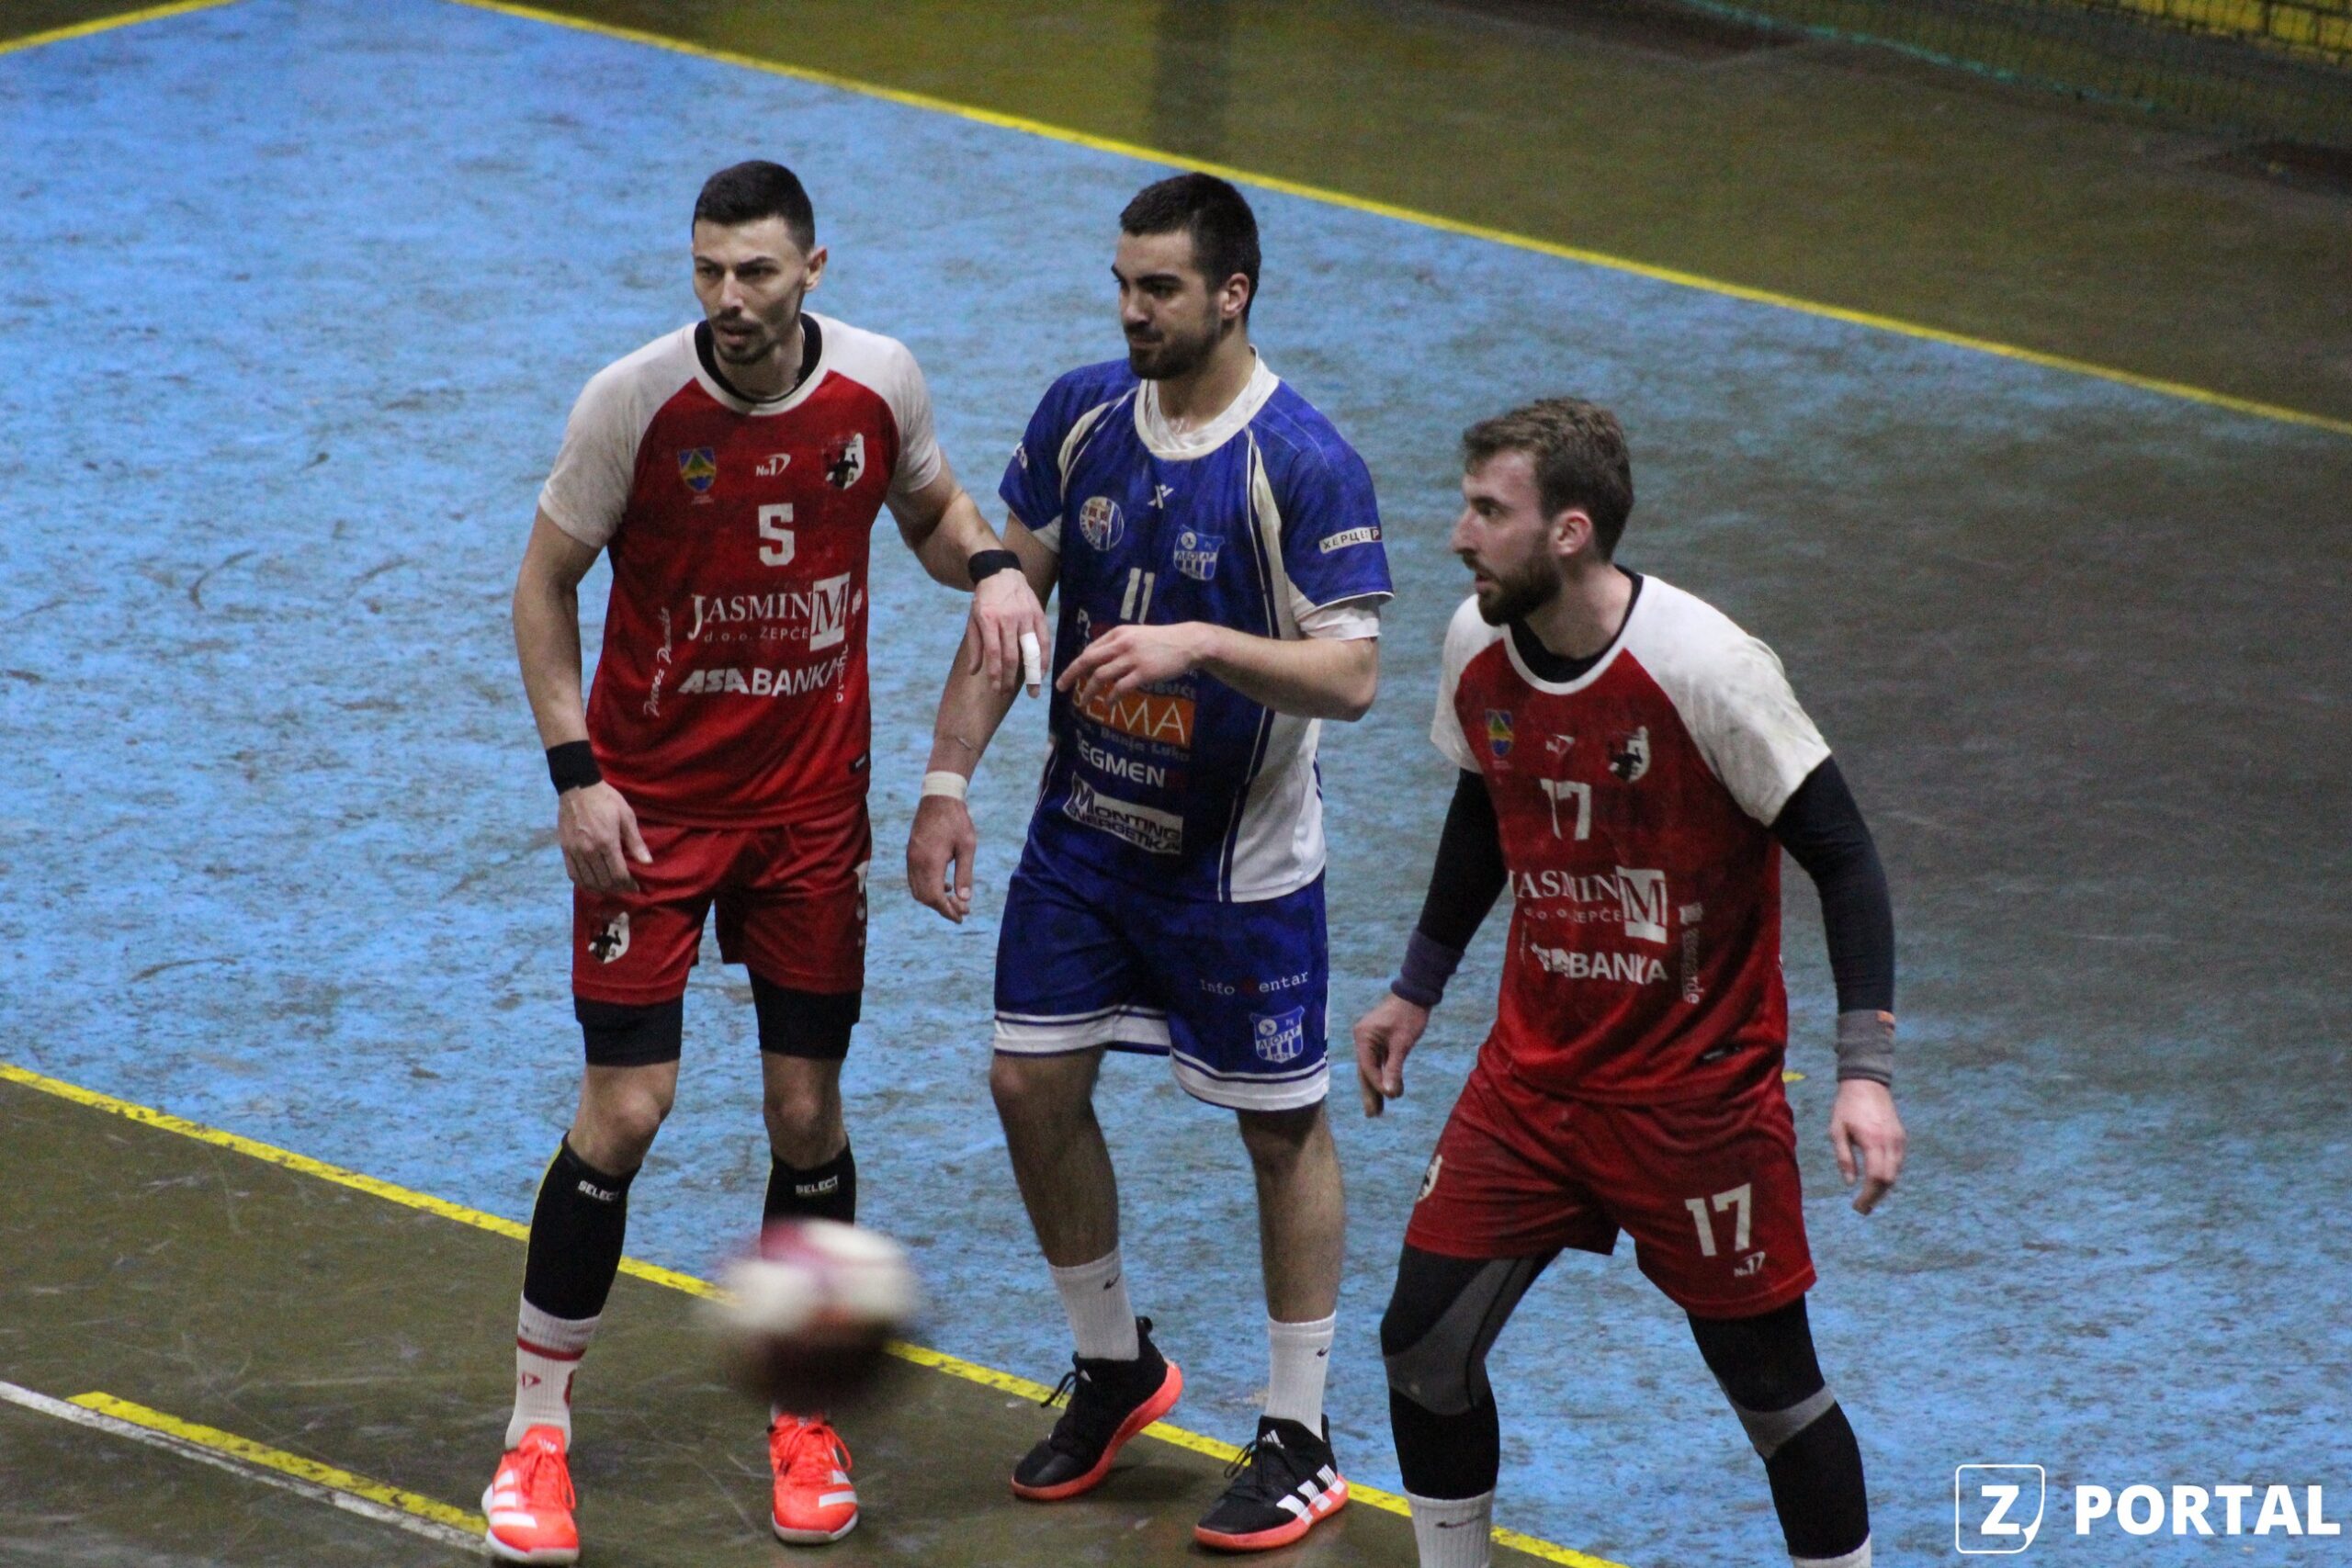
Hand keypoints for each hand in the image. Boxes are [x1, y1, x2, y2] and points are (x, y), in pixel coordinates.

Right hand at [557, 781, 650, 893]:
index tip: (635, 887)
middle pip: (603, 881)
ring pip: (587, 881)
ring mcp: (574, 851)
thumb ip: (635, 842)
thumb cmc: (606, 800)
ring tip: (610, 887)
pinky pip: (573, 874)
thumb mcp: (626, 816)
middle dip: (617, 888)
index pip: (618, 875)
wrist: (578, 787)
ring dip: (600, 889)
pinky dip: (584, 883)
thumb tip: (647, 863)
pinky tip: (592, 882)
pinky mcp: (565, 849)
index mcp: (607, 842)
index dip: (628, 885)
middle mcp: (589, 850)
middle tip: (625, 887)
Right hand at [906, 794, 977, 921]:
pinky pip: (914, 879)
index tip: (962, 917)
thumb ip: (965, 874)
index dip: (947, 910)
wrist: (939, 797)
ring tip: (954, 900)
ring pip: (917, 890)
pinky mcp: (911, 853)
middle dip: (942, 908)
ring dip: (933, 899)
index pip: (935, 897)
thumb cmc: (957, 820)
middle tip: (961, 911)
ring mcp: (911, 858)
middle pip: (924, 897)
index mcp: (930, 862)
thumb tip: (964, 899)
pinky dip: (927, 888)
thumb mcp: (967, 847)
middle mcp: (916, 862)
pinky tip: (944, 884)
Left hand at [969, 570, 1048, 695]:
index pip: (994, 653)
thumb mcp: (973, 620)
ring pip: (1031, 650)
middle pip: (1012, 655)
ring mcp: (1026, 617)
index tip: (996, 689)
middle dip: (1010, 678)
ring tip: (1033, 691)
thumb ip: (975, 646)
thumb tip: (975, 672)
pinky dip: (1045, 659)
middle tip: (1008, 693)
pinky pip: (1045, 641)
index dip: (996, 674)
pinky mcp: (1039, 615)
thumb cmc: (985, 601)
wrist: (1001, 574)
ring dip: (1032, 674)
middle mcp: (1009, 619)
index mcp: (989, 620)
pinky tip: (1042, 672)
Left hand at [1055, 622, 1207, 710]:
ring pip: (1101, 676)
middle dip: (1071, 675)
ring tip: (1083, 702)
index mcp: (1118, 634)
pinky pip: (1120, 687)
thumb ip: (1119, 645)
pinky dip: (1110, 697)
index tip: (1068, 676)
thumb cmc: (1162, 641)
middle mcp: (1121, 644)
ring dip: (1089, 691)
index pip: (1090, 650)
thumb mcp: (1137, 635)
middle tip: (1061, 688)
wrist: (1188, 643)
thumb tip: (1100, 660)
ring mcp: (1132, 658)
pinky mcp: (1144, 672)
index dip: (1076, 664)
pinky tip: (1107, 704)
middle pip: (1088, 660)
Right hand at [1353, 992, 1430, 1117]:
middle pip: (1365, 1071)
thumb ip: (1394, 1068)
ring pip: (1372, 1069)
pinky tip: (1391, 1090)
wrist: (1416, 993)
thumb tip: (1390, 1092)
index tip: (1389, 1097)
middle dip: (1371, 1093)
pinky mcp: (1378, 1041)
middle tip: (1372, 1116)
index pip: (1367, 1067)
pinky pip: (1379, 1062)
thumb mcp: (1403, 1043)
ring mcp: (1369, 1040)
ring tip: (1378, 1111)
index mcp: (1363, 1037)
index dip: (1377, 1084)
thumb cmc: (1409, 1016)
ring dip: (1377, 1087)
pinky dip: (1385, 1076)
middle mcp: (1362, 1039)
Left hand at [1828, 1079, 1906, 1213]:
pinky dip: (1888, 1174)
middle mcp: (1891, 1143)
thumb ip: (1844, 1157)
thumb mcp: (1836, 1130)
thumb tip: (1850, 1183)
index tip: (1857, 1206)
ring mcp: (1899, 1140)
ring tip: (1868, 1197)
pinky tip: (1876, 1179)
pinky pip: (1897, 1162)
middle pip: (1889, 1180)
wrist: (1867, 1083)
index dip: (1868, 1196)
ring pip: (1896, 1173)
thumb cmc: (1846, 1106)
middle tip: (1862, 1207)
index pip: (1876, 1178)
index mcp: (1873, 1141)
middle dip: (1876, 1196)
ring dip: (1883, 1188)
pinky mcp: (1901, 1137)